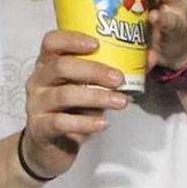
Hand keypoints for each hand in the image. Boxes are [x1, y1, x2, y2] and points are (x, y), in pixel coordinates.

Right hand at [21, 30, 129, 178]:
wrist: (50, 148)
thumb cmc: (73, 110)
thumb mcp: (90, 89)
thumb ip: (113, 74)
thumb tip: (150, 57)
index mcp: (48, 64)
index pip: (52, 42)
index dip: (72, 39)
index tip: (97, 44)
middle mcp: (38, 81)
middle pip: (61, 66)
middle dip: (94, 70)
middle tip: (119, 78)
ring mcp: (36, 105)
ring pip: (65, 95)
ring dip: (97, 97)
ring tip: (121, 102)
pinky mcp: (39, 128)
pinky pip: (61, 122)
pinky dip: (85, 122)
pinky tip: (103, 124)